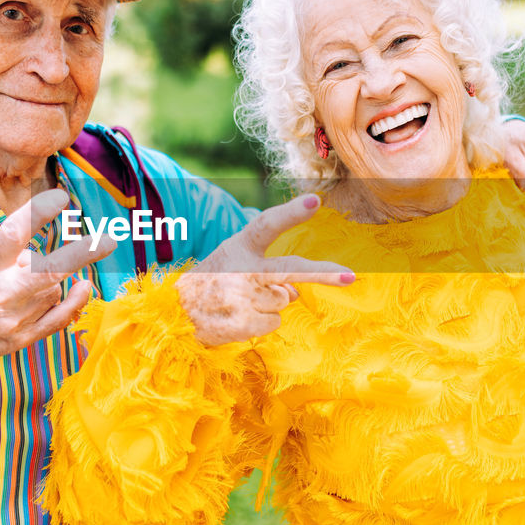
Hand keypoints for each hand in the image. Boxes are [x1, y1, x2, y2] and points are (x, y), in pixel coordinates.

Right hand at [0, 188, 116, 360]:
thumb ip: (7, 256)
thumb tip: (43, 253)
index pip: (11, 233)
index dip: (38, 212)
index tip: (61, 198)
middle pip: (48, 270)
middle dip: (82, 254)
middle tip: (109, 239)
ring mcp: (12, 319)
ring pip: (53, 289)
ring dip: (51, 279)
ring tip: (24, 284)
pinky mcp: (21, 338)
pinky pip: (57, 318)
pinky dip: (75, 302)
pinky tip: (86, 287)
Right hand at [176, 194, 354, 345]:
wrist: (174, 315)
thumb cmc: (211, 284)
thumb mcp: (234, 266)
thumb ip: (268, 271)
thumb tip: (294, 291)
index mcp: (239, 247)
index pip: (267, 225)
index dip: (291, 213)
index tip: (316, 202)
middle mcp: (241, 270)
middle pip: (291, 269)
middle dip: (324, 273)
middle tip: (351, 276)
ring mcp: (242, 298)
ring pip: (283, 301)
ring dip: (268, 304)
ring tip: (239, 303)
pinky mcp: (242, 323)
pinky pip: (273, 322)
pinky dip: (260, 323)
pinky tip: (236, 319)